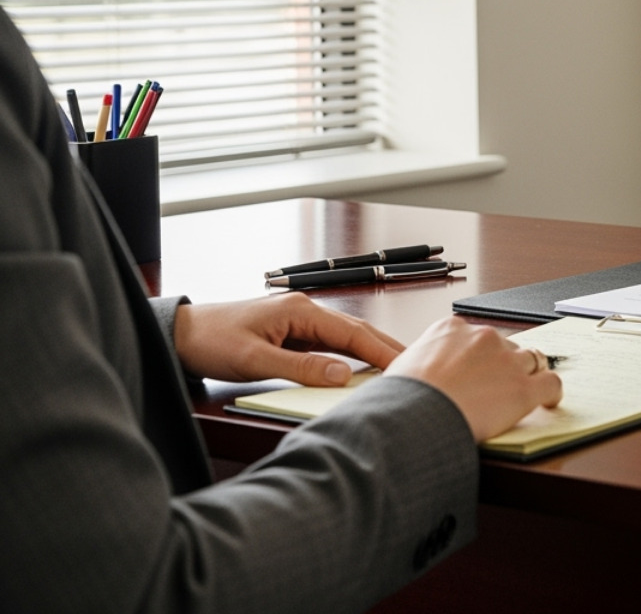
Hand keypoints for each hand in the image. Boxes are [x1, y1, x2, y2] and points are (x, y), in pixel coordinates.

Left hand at [173, 293, 404, 385]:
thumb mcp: (254, 361)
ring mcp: (299, 322)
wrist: (180, 334)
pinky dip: (350, 357)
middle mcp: (304, 311)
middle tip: (415, 366)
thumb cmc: (211, 341)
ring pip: (345, 338)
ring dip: (370, 353)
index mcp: (300, 310)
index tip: (405, 366)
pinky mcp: (291, 334)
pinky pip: (329, 345)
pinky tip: (360, 369)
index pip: (352, 332)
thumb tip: (342, 375)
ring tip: (396, 369)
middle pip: (356, 330)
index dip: (381, 351)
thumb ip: (300, 368)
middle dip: (386, 348)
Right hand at [384, 316, 562, 441]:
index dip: (480, 356)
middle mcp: (482, 337)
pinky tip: (548, 402)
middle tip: (497, 387)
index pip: (476, 337)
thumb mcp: (401, 368)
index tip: (479, 370)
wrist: (412, 417)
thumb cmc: (400, 399)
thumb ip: (421, 363)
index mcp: (450, 329)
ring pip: (530, 361)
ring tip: (524, 391)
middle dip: (503, 366)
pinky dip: (552, 392)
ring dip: (528, 375)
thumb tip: (417, 377)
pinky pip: (550, 383)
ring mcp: (506, 361)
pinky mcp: (523, 389)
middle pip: (505, 346)